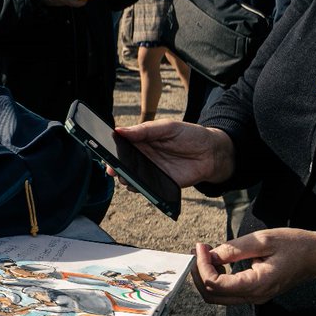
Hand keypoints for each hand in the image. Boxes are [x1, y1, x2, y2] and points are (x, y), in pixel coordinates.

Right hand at [115, 120, 234, 185]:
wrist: (212, 153)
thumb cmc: (190, 135)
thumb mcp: (167, 127)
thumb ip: (144, 129)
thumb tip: (119, 130)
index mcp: (141, 140)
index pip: (120, 144)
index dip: (110, 147)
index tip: (103, 149)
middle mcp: (142, 156)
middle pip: (121, 162)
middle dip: (114, 166)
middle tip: (111, 167)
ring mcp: (149, 170)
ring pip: (129, 177)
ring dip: (124, 178)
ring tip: (125, 177)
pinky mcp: (158, 184)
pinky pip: (144, 188)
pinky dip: (138, 188)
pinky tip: (137, 186)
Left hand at [192, 230, 315, 304]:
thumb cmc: (295, 245)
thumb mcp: (264, 240)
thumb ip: (235, 249)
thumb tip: (209, 255)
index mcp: (257, 284)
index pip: (216, 284)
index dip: (202, 265)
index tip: (201, 246)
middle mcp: (254, 296)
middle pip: (212, 295)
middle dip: (199, 273)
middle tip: (197, 250)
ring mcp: (255, 297)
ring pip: (218, 296)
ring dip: (206, 276)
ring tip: (204, 253)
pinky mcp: (255, 292)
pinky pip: (228, 291)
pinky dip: (216, 278)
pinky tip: (217, 260)